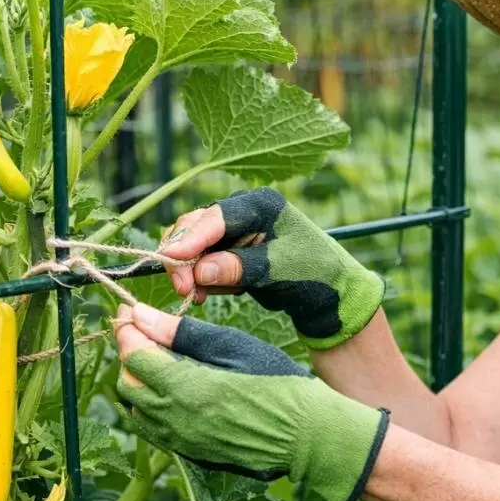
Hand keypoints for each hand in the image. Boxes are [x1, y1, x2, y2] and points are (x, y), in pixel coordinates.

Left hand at [115, 302, 389, 500]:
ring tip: (158, 356)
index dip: (127, 330)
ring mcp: (180, 440)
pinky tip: (171, 387)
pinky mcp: (189, 451)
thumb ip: (181, 332)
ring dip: (138, 380)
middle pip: (127, 383)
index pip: (134, 356)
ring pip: (136, 408)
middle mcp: (174, 419)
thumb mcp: (231, 345)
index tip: (131, 312)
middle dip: (129, 354)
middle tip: (143, 331)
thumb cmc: (276, 380)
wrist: (305, 433)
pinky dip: (150, 404)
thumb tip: (140, 315)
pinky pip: (153, 427)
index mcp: (185, 387)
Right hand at [159, 188, 384, 349]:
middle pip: (197, 226)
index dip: (191, 237)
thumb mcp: (279, 270)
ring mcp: (234, 232)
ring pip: (194, 246)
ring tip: (196, 296)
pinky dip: (198, 280)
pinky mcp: (229, 252)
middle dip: (185, 257)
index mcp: (260, 204)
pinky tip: (203, 295)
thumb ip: (240, 267)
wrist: (328, 294)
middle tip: (182, 288)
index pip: (217, 217)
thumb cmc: (313, 274)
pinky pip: (202, 263)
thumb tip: (200, 271)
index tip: (171, 258)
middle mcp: (242, 212)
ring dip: (189, 271)